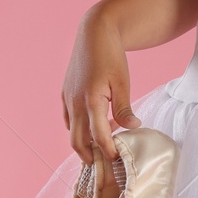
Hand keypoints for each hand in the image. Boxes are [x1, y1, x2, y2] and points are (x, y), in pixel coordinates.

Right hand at [62, 9, 140, 160]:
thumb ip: (124, 108)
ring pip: (72, 132)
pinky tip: (95, 127)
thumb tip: (132, 128)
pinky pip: (69, 120)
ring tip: (101, 148)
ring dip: (84, 143)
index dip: (108, 151)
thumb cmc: (111, 56)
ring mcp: (67, 99)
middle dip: (90, 157)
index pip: (98, 137)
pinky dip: (79, 129)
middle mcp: (75, 103)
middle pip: (77, 142)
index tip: (118, 159)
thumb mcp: (123, 83)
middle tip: (105, 165)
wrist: (93, 33)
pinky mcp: (65, 95)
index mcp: (91, 101)